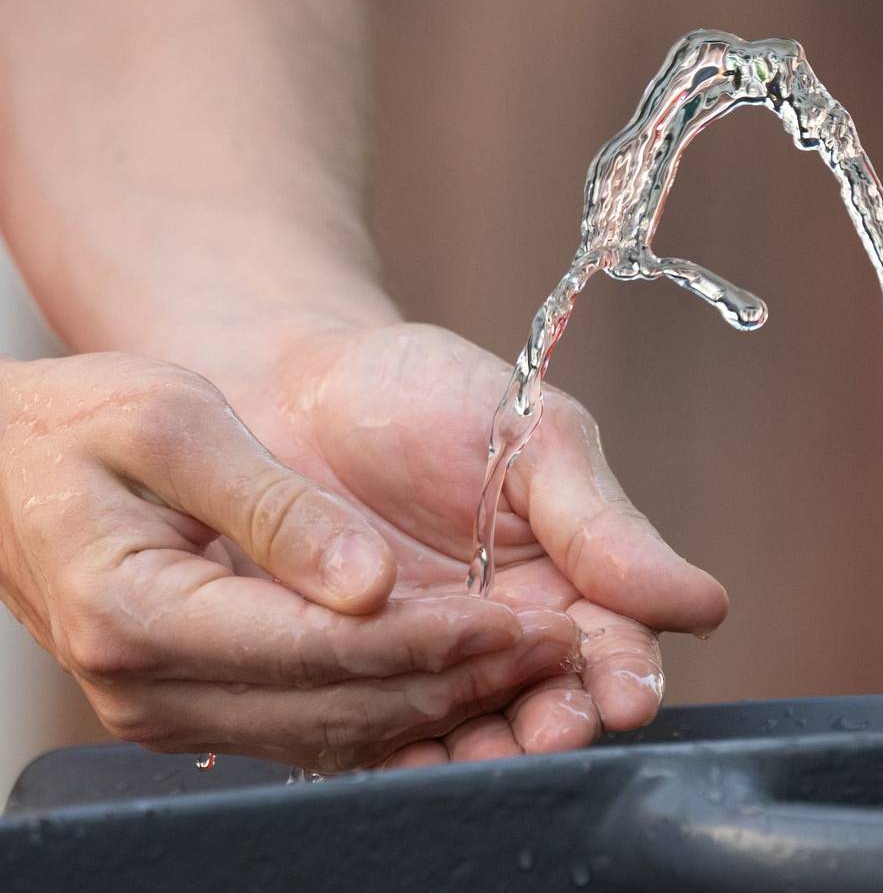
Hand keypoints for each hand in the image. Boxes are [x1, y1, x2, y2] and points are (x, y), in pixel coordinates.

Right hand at [0, 353, 576, 770]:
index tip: (518, 619)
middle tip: (561, 651)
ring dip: (448, 701)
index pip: (318, 649)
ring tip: (539, 668)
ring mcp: (178, 707)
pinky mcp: (208, 699)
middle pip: (342, 707)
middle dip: (462, 680)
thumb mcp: (171, 423)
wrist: (27, 458)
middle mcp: (154, 688)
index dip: (430, 640)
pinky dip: (405, 705)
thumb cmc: (93, 420)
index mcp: (136, 613)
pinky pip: (321, 723)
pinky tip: (470, 676)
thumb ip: (270, 505)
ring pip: (342, 731)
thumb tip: (367, 583)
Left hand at [221, 321, 728, 765]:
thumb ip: (602, 524)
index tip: (623, 693)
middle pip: (546, 702)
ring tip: (473, 755)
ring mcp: (428, 657)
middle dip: (552, 725)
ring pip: (467, 727)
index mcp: (566, 579)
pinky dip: (393, 749)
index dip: (625, 675)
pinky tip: (398, 757)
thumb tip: (702, 603)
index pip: (615, 645)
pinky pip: (380, 727)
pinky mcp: (355, 672)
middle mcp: (503, 633)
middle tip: (546, 731)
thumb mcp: (531, 441)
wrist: (303, 391)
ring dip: (478, 751)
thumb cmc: (428, 395)